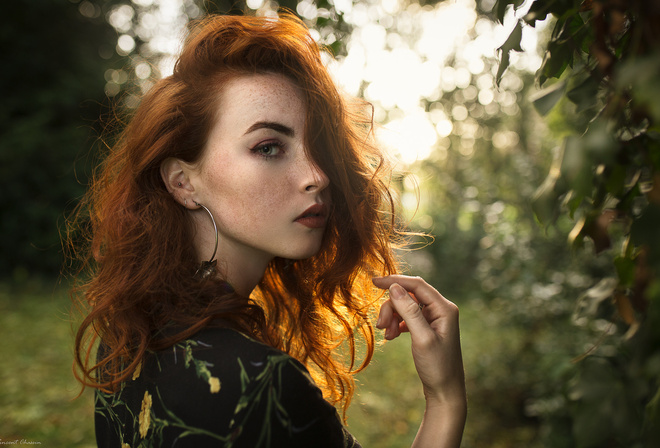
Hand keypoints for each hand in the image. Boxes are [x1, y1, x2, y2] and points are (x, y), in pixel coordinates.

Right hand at [373, 275, 465, 407]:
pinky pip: (406, 317)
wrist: (444, 391)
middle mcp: (441, 309)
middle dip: (391, 307)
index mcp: (445, 308)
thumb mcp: (422, 338)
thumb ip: (408, 311)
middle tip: (380, 325)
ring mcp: (434, 318)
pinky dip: (396, 324)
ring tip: (387, 335)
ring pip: (405, 306)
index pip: (417, 285)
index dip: (395, 281)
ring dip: (392, 317)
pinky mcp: (426, 327)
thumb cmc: (437, 367)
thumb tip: (394, 287)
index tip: (374, 282)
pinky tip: (391, 336)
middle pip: (408, 295)